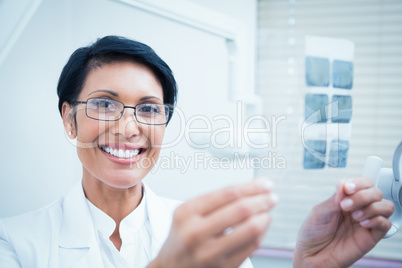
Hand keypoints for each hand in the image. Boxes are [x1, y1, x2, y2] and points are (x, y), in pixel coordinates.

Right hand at [148, 179, 277, 267]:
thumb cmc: (183, 236)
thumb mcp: (188, 212)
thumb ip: (215, 200)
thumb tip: (253, 189)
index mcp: (187, 213)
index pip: (227, 194)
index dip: (251, 187)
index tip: (265, 184)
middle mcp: (196, 232)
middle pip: (241, 210)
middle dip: (262, 200)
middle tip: (272, 196)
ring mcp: (210, 253)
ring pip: (251, 229)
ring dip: (265, 217)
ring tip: (267, 212)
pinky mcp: (223, 267)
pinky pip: (252, 246)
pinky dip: (261, 233)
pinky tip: (261, 226)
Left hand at [294, 177, 394, 267]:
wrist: (311, 256)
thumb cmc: (312, 234)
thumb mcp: (319, 212)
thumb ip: (334, 198)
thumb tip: (343, 183)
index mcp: (345, 199)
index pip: (363, 184)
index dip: (358, 183)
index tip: (347, 189)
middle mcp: (358, 209)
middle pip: (376, 192)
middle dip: (362, 196)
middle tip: (346, 206)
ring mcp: (366, 222)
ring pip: (386, 206)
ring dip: (372, 207)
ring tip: (355, 216)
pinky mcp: (371, 237)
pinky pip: (385, 224)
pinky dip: (377, 220)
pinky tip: (362, 224)